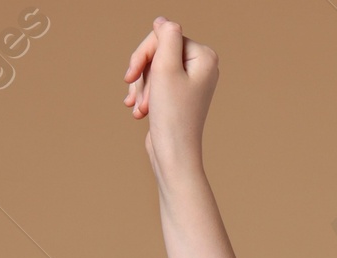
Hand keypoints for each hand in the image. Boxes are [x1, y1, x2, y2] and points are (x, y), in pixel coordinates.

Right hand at [125, 20, 218, 195]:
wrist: (173, 156)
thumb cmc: (172, 116)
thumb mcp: (166, 67)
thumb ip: (166, 36)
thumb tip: (162, 21)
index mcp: (204, 56)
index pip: (165, 36)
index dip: (145, 52)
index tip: (132, 73)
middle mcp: (201, 67)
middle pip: (160, 51)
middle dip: (143, 71)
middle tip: (132, 90)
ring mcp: (191, 82)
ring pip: (155, 68)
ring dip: (141, 86)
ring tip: (139, 107)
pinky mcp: (179, 96)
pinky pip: (156, 83)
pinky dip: (145, 95)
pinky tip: (138, 110)